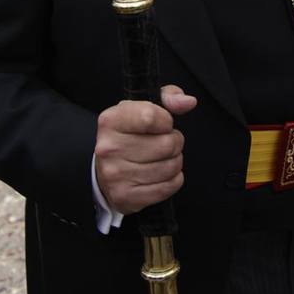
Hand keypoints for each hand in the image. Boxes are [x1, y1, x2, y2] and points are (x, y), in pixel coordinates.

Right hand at [95, 85, 197, 214]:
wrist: (104, 171)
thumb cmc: (129, 135)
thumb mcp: (142, 108)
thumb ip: (168, 97)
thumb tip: (188, 102)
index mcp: (111, 120)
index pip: (151, 117)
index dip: (166, 121)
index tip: (163, 124)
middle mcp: (109, 148)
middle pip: (167, 144)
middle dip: (174, 142)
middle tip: (165, 143)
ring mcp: (116, 174)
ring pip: (170, 167)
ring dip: (175, 162)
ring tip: (163, 158)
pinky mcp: (125, 196)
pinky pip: (168, 187)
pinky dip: (173, 180)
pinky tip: (162, 174)